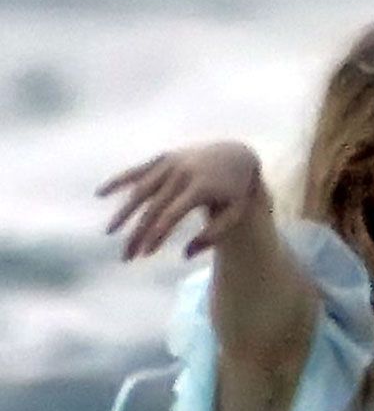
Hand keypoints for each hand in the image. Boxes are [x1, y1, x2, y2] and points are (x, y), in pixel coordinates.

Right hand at [97, 141, 263, 259]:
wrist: (236, 153)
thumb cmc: (236, 190)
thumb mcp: (235, 213)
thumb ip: (214, 235)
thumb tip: (185, 256)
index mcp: (200, 187)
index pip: (172, 215)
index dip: (157, 234)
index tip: (146, 253)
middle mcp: (182, 173)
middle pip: (153, 207)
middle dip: (138, 233)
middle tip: (126, 256)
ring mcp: (170, 163)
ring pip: (140, 190)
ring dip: (124, 212)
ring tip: (110, 232)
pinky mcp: (163, 157)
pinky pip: (137, 170)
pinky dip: (119, 180)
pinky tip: (100, 193)